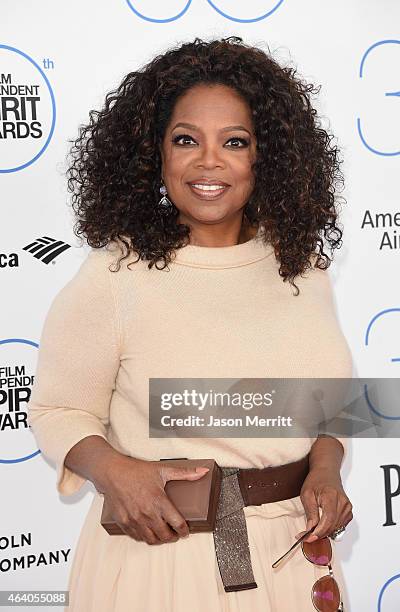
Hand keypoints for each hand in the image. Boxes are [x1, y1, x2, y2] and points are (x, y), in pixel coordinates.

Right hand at [95, 455, 209, 544]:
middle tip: (175, 534)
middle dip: (173, 537)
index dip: (184, 531)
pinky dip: (145, 537)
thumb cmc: (136, 471)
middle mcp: (148, 514)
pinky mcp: (124, 523)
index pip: (177, 524)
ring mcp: (135, 520)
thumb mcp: (162, 470)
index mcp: (159, 501)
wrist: (112, 473)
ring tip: (163, 534)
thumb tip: (203, 472)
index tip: (186, 531)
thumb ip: (184, 473)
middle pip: (165, 536)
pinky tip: (148, 531)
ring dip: (160, 540)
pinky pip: (137, 537)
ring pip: (151, 540)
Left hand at [296, 467, 352, 542]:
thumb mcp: (307, 495)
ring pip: (336, 528)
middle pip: (332, 526)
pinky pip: (340, 526)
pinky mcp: (348, 511)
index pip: (328, 520)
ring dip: (324, 532)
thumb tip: (310, 529)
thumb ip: (310, 513)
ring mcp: (347, 507)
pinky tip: (322, 524)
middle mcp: (343, 503)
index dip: (318, 532)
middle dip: (319, 534)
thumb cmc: (316, 480)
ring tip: (312, 529)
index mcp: (332, 496)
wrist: (326, 472)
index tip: (308, 538)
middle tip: (306, 536)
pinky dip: (331, 528)